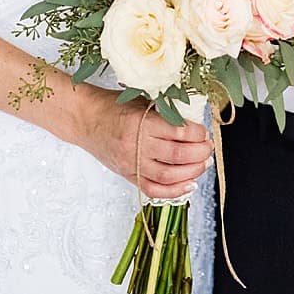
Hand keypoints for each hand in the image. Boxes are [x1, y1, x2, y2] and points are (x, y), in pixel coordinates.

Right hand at [79, 91, 211, 198]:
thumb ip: (168, 113)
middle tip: (208, 148)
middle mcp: (136, 145)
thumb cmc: (115, 107)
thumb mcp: (143, 101)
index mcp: (142, 122)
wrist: (85, 119)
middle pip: (178, 156)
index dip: (199, 134)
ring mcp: (131, 163)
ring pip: (169, 176)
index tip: (204, 132)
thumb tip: (197, 124)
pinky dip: (174, 191)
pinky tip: (189, 184)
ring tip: (203, 164)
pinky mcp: (127, 175)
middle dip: (201, 153)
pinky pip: (153, 190)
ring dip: (193, 172)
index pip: (180, 132)